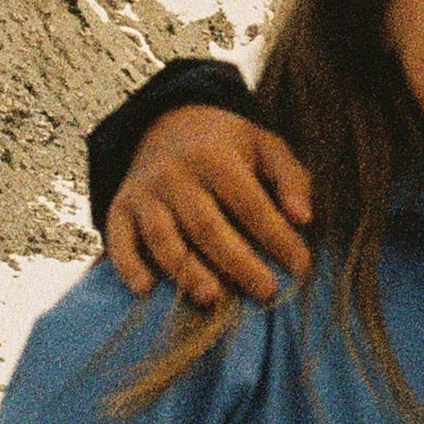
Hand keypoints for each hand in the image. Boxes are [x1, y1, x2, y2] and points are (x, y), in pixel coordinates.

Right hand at [105, 104, 315, 304]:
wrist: (166, 125)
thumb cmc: (226, 146)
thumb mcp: (264, 146)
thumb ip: (290, 178)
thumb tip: (304, 218)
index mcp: (215, 156)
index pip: (249, 202)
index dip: (276, 236)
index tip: (300, 266)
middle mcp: (175, 173)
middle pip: (206, 225)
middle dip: (238, 262)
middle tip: (266, 291)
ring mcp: (144, 192)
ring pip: (163, 237)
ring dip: (186, 271)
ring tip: (212, 298)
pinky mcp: (120, 207)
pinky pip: (119, 239)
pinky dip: (129, 266)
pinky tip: (146, 289)